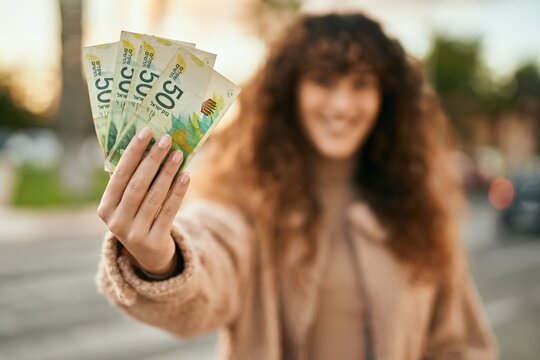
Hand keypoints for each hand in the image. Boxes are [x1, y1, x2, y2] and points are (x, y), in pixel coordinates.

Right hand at [97, 127, 189, 275]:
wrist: (148, 256)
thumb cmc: (138, 218)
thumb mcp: (127, 204)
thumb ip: (131, 180)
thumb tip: (149, 144)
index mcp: (105, 208)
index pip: (119, 175)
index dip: (133, 152)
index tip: (146, 132)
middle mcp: (116, 222)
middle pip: (137, 185)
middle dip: (152, 160)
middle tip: (166, 140)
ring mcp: (134, 234)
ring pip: (154, 197)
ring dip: (168, 173)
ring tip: (179, 154)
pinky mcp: (154, 241)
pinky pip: (169, 211)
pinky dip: (178, 192)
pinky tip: (186, 176)